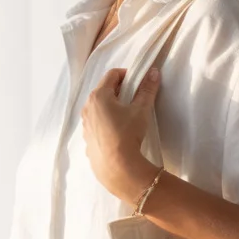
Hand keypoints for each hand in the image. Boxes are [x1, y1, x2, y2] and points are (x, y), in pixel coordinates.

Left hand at [81, 65, 160, 198]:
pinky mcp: (87, 138)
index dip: (126, 75)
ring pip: (98, 107)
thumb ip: (147, 89)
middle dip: (119, 90)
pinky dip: (106, 121)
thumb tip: (153, 72)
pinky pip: (96, 122)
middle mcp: (87, 107)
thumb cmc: (128, 133)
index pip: (112, 75)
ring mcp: (85, 123)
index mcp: (99, 96)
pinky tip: (118, 131)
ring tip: (126, 116)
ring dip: (111, 106)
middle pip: (103, 90)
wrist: (117, 167)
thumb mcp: (141, 110)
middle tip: (134, 98)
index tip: (138, 83)